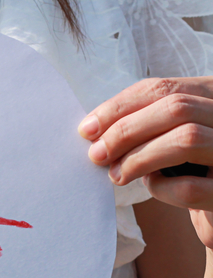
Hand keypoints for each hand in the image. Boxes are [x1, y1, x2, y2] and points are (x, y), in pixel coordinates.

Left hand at [79, 77, 212, 248]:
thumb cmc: (190, 171)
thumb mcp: (169, 137)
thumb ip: (144, 125)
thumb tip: (93, 130)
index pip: (164, 88)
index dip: (120, 107)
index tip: (88, 129)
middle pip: (176, 108)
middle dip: (126, 131)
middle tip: (97, 154)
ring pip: (186, 139)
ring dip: (139, 158)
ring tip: (116, 175)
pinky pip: (190, 187)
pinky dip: (161, 189)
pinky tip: (155, 188)